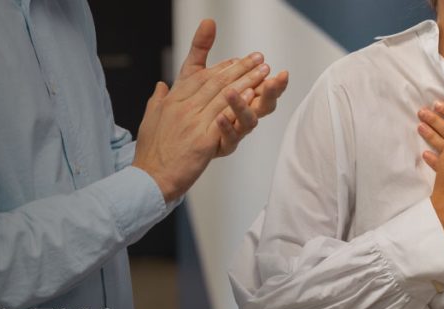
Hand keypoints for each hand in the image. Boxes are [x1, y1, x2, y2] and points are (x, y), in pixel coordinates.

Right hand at [133, 20, 281, 201]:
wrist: (149, 179)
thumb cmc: (151, 152)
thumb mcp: (150, 119)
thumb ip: (157, 100)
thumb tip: (161, 85)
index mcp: (172, 101)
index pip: (200, 76)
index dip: (221, 67)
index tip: (238, 60)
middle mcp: (182, 107)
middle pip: (216, 81)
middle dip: (240, 67)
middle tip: (258, 58)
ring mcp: (193, 122)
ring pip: (223, 95)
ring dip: (247, 80)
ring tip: (263, 70)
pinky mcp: (203, 140)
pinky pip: (224, 117)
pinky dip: (238, 104)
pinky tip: (252, 94)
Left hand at [176, 20, 290, 156]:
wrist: (167, 151)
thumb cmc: (184, 112)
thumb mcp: (191, 75)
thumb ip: (202, 49)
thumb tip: (209, 21)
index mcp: (239, 98)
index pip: (259, 85)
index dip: (262, 73)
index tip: (266, 61)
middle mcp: (239, 115)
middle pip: (263, 103)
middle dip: (271, 90)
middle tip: (275, 78)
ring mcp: (232, 132)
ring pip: (249, 121)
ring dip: (243, 105)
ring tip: (234, 91)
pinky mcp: (221, 147)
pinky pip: (230, 139)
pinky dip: (227, 127)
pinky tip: (220, 118)